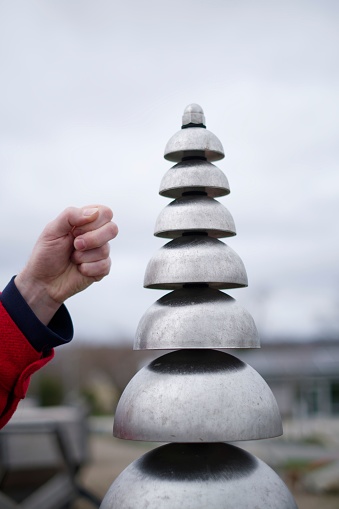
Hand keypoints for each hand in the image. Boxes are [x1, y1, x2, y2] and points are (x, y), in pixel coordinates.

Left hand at [15, 205, 117, 324]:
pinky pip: (104, 265)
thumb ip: (71, 215)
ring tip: (72, 259)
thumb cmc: (46, 254)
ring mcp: (100, 252)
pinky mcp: (102, 269)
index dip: (93, 221)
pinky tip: (79, 269)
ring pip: (105, 249)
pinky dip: (87, 268)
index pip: (105, 213)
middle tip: (75, 245)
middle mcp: (96, 235)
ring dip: (83, 256)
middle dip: (91, 239)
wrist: (43, 281)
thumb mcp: (52, 230)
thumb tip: (94, 212)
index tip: (75, 230)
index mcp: (86, 222)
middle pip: (112, 229)